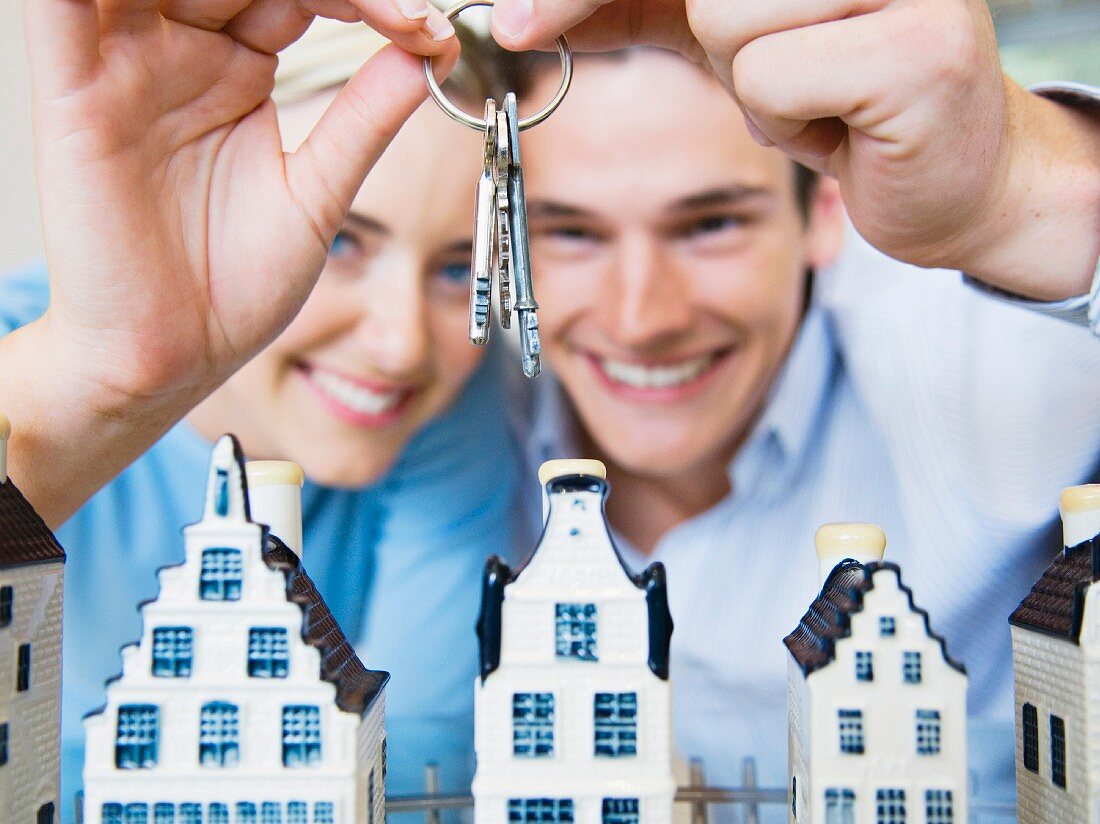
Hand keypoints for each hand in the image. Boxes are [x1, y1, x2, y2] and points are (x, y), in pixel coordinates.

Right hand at [5, 0, 457, 521]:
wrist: (176, 356)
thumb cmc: (235, 284)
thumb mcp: (317, 192)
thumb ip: (364, 117)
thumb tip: (430, 51)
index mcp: (236, 69)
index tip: (427, 27)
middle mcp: (179, 54)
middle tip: (400, 11)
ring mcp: (125, 68)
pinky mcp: (73, 97)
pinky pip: (63, 14)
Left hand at [492, 0, 1099, 299]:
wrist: (949, 174)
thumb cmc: (836, 96)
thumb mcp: (722, 39)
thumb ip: (634, 9)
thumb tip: (521, 14)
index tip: (517, 18)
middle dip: (705, 32)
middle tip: (782, 69)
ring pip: (726, 18)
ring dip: (755, 82)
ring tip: (819, 96)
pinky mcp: (924, 48)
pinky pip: (773, 78)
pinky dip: (790, 120)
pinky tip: (846, 127)